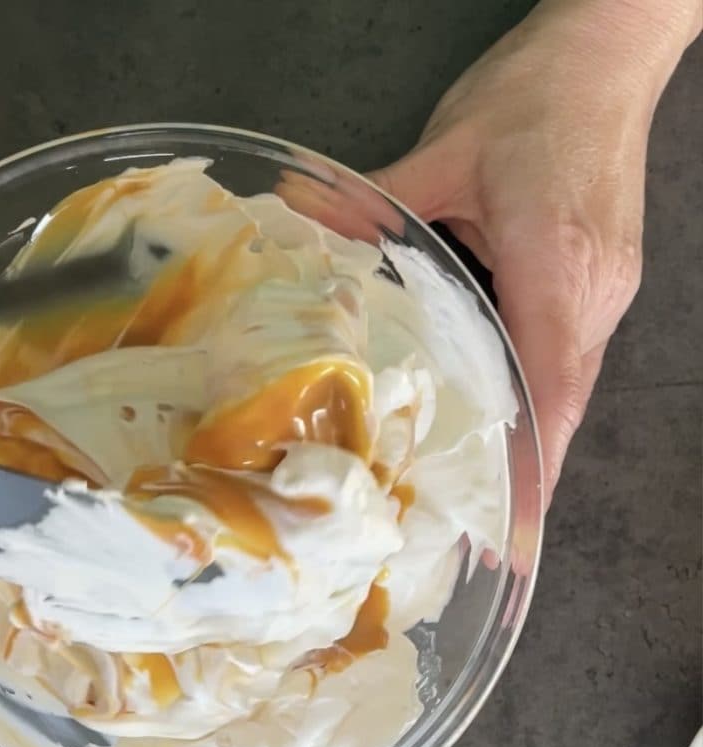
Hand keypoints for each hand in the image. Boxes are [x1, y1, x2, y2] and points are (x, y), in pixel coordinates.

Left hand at [285, 0, 698, 504]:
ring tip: (485, 501)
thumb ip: (374, 200)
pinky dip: (538, 403)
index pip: (547, 390)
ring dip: (534, 446)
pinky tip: (500, 426)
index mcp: (556, 267)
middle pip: (563, 406)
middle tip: (481, 538)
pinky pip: (568, 360)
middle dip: (527, 475)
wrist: (611, 49)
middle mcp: (592, 294)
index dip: (530, 465)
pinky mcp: (600, 281)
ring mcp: (606, 291)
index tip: (509, 530)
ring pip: (568, 389)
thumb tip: (294, 219)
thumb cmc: (536, 95)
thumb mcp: (446, 149)